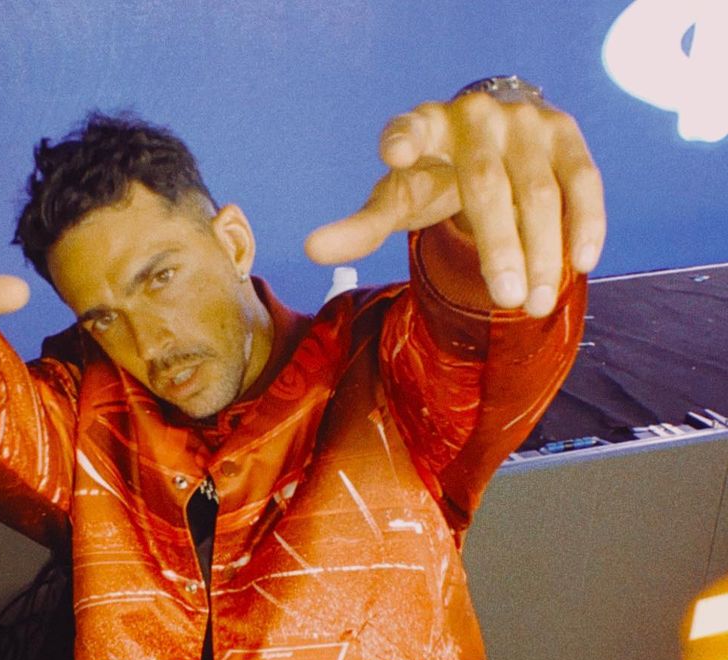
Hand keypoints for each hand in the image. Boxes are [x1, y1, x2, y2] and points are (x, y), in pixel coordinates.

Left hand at [304, 93, 605, 317]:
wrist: (492, 134)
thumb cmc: (434, 173)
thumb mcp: (398, 198)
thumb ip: (362, 227)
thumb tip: (311, 250)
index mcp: (425, 127)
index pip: (409, 128)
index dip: (402, 137)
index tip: (393, 152)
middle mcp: (477, 118)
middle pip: (488, 186)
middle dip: (499, 246)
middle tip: (506, 301)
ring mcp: (526, 124)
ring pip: (539, 192)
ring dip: (541, 251)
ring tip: (535, 305)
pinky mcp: (566, 135)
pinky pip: (582, 182)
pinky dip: (585, 222)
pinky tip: (581, 263)